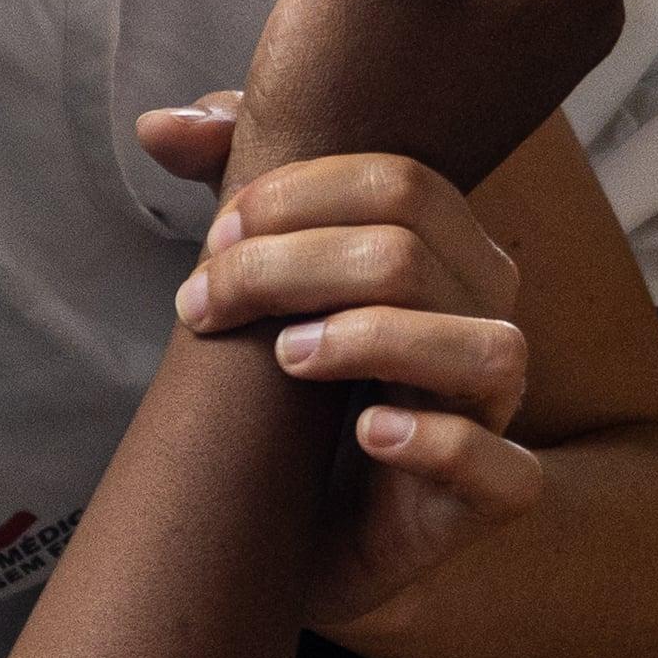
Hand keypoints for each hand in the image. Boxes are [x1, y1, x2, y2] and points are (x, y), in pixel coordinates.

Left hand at [137, 122, 548, 630]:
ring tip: (285, 358)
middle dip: (291, 266)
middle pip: (410, 254)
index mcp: (446, 252)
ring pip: (482, 345)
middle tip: (205, 306)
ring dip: (370, 339)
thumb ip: (228, 198)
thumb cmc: (292, 400)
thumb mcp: (259, 290)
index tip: (214, 239)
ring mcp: (496, 408)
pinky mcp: (495, 495)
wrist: (298, 532)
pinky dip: (432, 441)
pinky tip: (364, 433)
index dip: (296, 198)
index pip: (400, 182)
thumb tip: (158, 126)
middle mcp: (485, 318)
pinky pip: (499, 465)